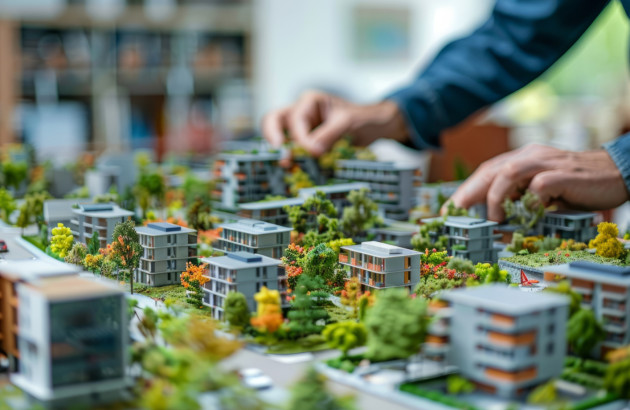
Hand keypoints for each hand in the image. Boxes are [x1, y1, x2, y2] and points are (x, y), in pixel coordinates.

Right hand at [262, 90, 408, 155]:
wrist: (374, 127)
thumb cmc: (362, 118)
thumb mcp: (348, 123)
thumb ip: (329, 134)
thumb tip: (312, 151)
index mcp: (309, 102)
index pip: (296, 120)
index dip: (301, 138)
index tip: (313, 153)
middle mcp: (300, 112)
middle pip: (273, 119)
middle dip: (272, 136)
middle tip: (281, 155)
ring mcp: (301, 128)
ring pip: (278, 134)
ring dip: (280, 150)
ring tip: (285, 166)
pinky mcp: (305, 143)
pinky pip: (291, 149)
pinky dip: (290, 158)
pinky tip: (293, 170)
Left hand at [445, 144, 628, 220]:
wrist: (618, 173)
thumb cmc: (578, 185)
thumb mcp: (543, 189)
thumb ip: (521, 196)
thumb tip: (497, 218)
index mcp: (523, 158)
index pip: (487, 171)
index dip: (466, 190)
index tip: (450, 210)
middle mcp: (530, 156)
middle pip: (490, 170)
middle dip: (469, 194)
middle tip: (456, 214)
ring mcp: (545, 163)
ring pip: (507, 174)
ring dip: (495, 199)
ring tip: (495, 221)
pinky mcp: (562, 174)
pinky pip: (537, 186)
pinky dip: (528, 202)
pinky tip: (529, 215)